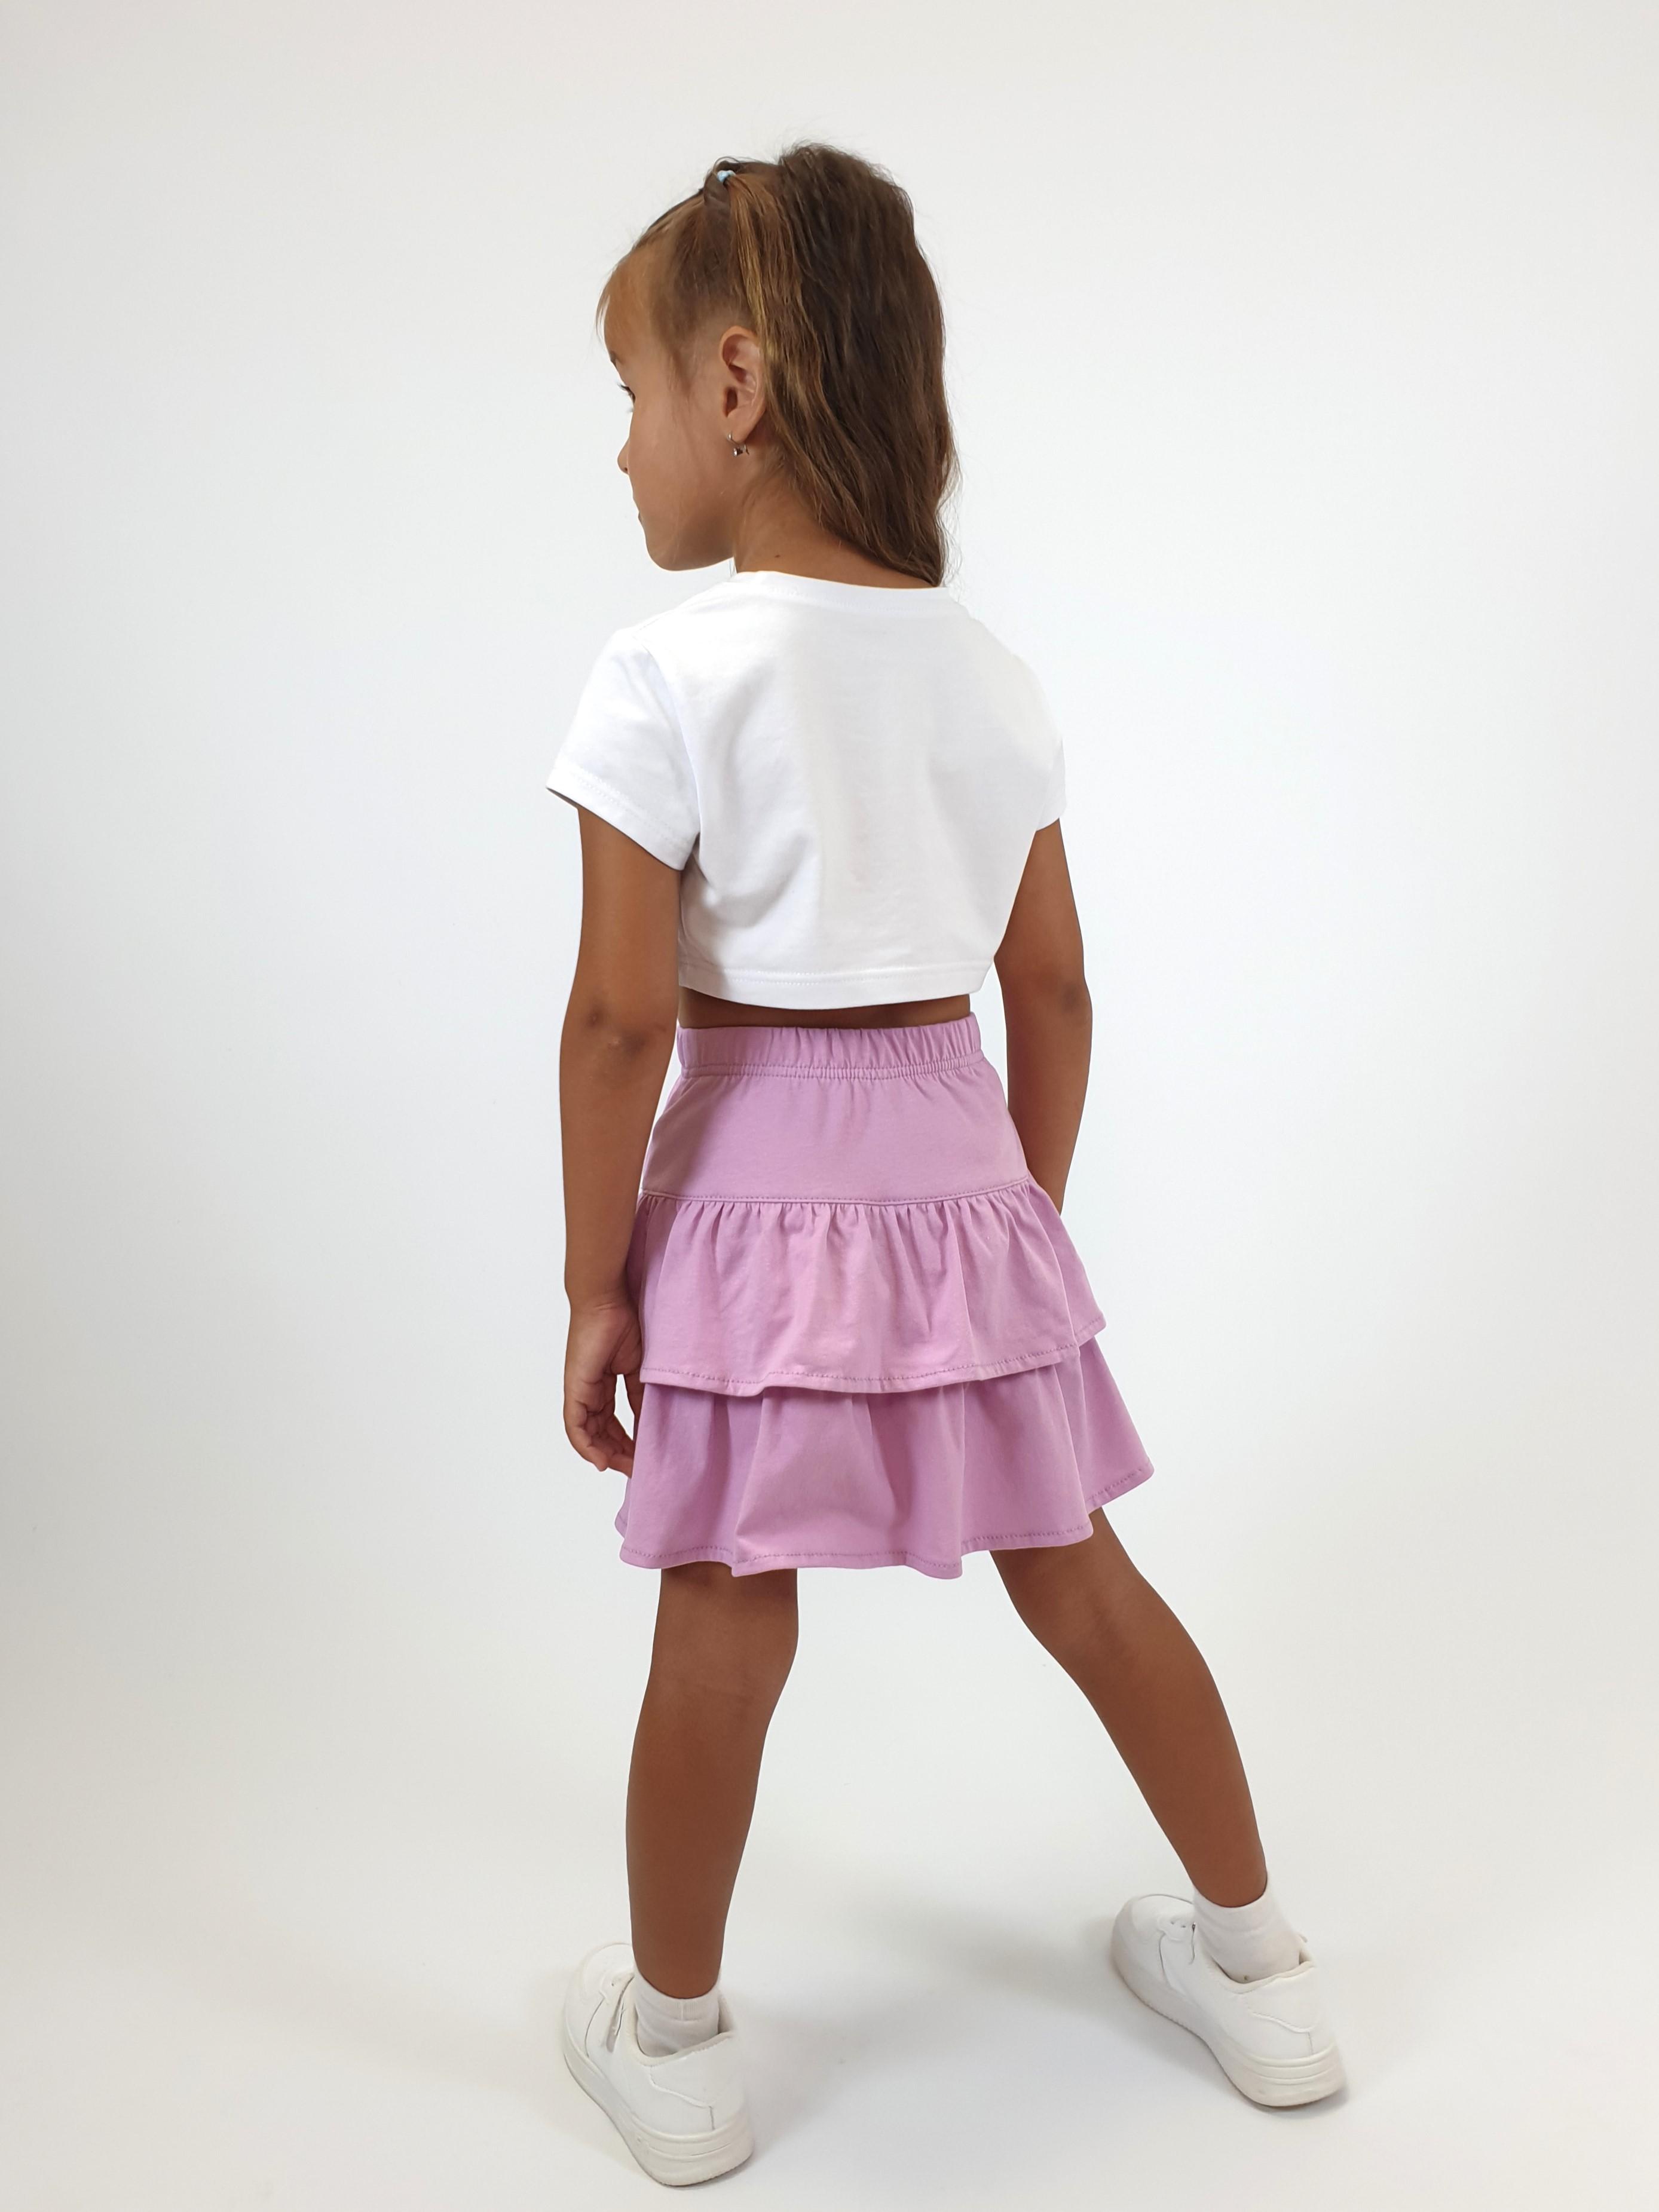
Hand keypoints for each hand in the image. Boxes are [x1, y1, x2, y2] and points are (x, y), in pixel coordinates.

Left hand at [564, 1297, 643, 1473]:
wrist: (607, 1300)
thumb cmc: (624, 1323)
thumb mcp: (639, 1368)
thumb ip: (640, 1396)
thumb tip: (650, 1423)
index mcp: (604, 1384)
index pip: (612, 1422)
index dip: (627, 1441)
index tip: (644, 1455)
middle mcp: (588, 1391)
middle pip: (600, 1433)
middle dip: (618, 1453)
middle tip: (638, 1468)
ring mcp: (579, 1391)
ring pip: (587, 1434)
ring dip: (606, 1454)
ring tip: (626, 1468)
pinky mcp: (574, 1389)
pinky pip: (575, 1427)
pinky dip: (587, 1447)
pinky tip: (602, 1461)